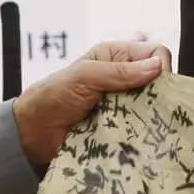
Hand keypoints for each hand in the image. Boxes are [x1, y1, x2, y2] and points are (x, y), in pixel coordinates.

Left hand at [12, 39, 169, 168]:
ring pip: (156, 108)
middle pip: (161, 82)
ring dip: (152, 117)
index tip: (157, 87)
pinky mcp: (124, 129)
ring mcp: (126, 105)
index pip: (156, 53)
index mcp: (117, 57)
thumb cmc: (53, 96)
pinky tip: (142, 139)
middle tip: (152, 111)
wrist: (32, 133)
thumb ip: (118, 72)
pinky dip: (144, 134)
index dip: (161, 67)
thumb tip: (157, 67)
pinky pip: (144, 130)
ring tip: (146, 128)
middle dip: (161, 95)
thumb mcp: (84, 76)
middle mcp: (126, 79)